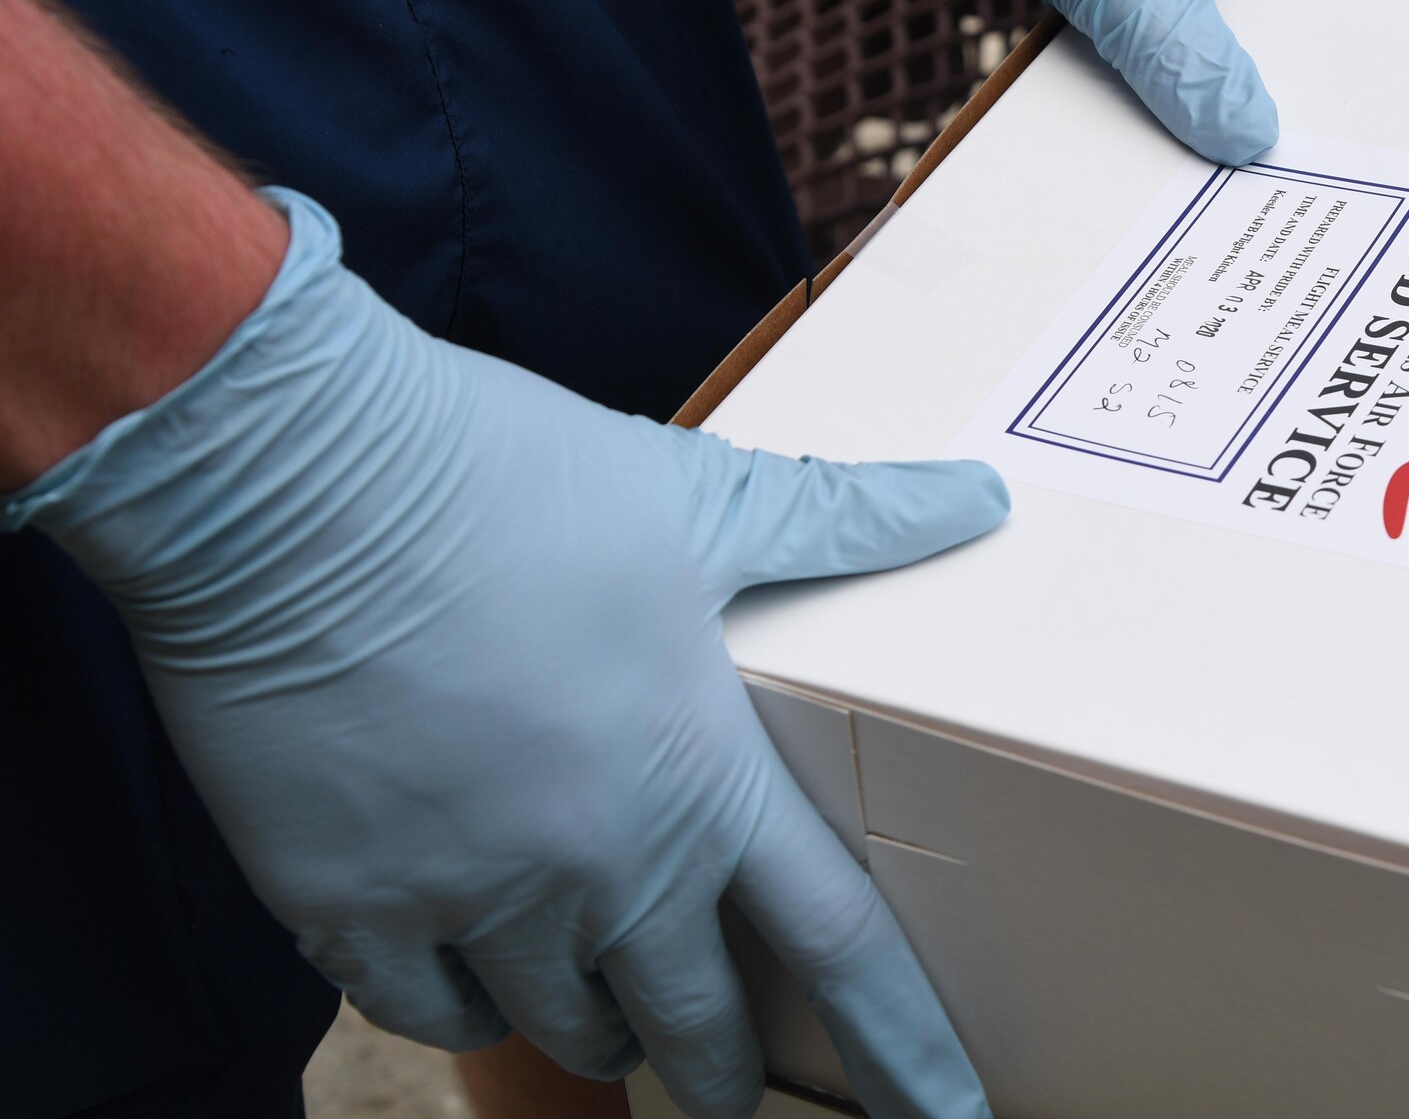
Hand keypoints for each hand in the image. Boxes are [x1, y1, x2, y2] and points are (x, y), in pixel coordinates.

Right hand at [4, 190, 1006, 1118]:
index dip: (904, 1046)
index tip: (951, 1116)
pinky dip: (461, 1006)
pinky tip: (471, 980)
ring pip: (558, 1022)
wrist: (298, 481)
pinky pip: (422, 1008)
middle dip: (723, 1065)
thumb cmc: (515, 481)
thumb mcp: (705, 498)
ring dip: (597, 1030)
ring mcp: (467, 898)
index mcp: (700, 778)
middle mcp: (597, 867)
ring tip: (608, 1018)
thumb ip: (849, 519)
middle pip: (691, 1018)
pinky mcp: (344, 900)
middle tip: (734, 1083)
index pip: (839, 947)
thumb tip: (981, 497)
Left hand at [850, 0, 1311, 164]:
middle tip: (1201, 232)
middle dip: (1212, 138)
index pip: (1301, 58)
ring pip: (1158, 66)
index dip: (1294, 128)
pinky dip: (1090, 92)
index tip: (1288, 205)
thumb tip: (1251, 142)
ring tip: (1139, 209)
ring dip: (1143, 120)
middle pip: (1228, 73)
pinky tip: (1077, 145)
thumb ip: (1188, 58)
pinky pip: (1099, 49)